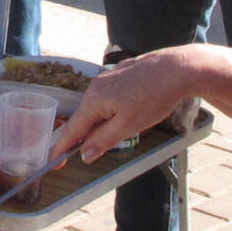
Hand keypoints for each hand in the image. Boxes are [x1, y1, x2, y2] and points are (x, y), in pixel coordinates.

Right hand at [53, 47, 214, 161]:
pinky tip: (128, 112)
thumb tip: (84, 154)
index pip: (72, 129)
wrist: (178, 69)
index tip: (54, 162)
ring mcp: (109, 77)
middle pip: (85, 117)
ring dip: (103, 123)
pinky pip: (110, 96)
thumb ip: (103, 141)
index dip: (62, 147)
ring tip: (116, 133)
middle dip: (86, 136)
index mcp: (94, 100)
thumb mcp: (128, 126)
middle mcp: (96, 86)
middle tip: (87, 153)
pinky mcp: (122, 73)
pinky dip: (112, 109)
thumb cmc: (154, 98)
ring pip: (99, 106)